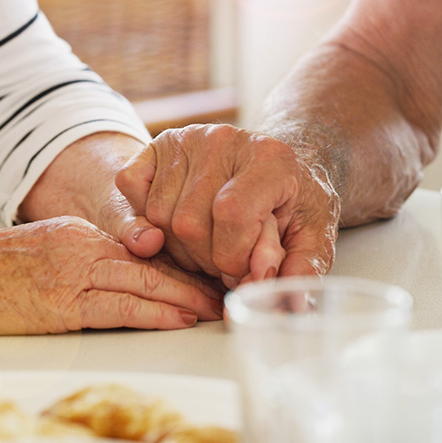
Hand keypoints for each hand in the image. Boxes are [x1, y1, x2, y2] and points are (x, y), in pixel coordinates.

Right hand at [0, 216, 223, 334]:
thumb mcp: (42, 251)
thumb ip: (80, 259)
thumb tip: (119, 281)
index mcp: (78, 233)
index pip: (140, 251)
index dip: (177, 265)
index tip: (205, 275)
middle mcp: (80, 247)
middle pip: (150, 264)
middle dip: (193, 279)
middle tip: (226, 288)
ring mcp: (71, 274)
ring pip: (143, 283)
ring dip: (185, 297)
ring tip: (215, 307)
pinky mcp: (60, 304)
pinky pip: (118, 307)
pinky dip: (155, 313)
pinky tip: (180, 318)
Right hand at [115, 124, 340, 287]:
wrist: (273, 167)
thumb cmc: (291, 204)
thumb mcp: (310, 237)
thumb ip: (301, 269)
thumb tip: (291, 303)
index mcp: (271, 158)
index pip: (232, 214)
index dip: (231, 257)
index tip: (242, 271)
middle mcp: (225, 139)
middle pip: (189, 222)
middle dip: (205, 259)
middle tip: (226, 262)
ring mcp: (188, 138)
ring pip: (158, 214)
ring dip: (178, 247)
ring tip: (206, 246)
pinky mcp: (159, 143)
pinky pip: (131, 187)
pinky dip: (146, 217)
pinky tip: (177, 225)